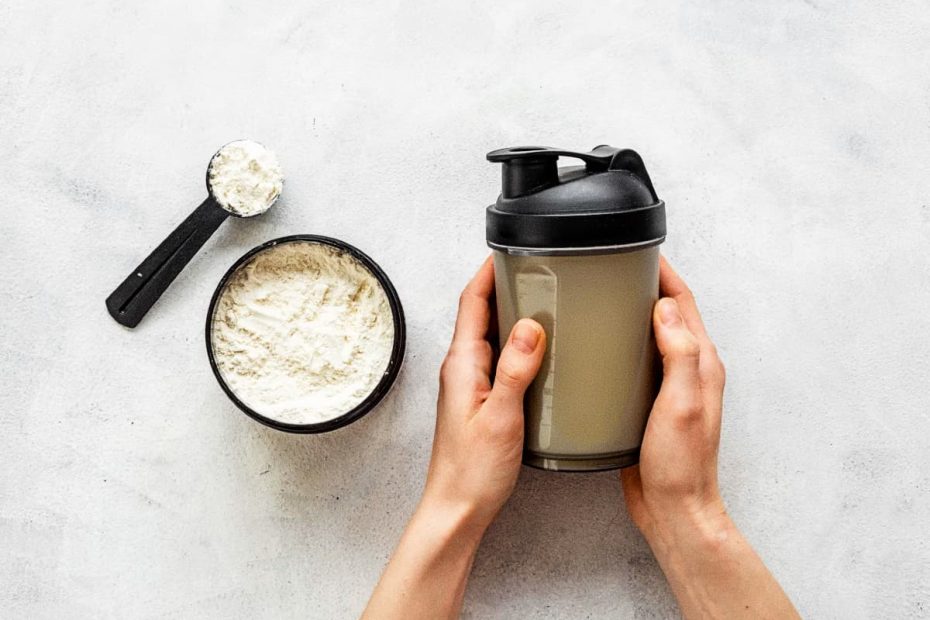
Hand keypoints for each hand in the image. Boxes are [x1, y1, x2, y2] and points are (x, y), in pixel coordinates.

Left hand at [363, 257, 544, 619]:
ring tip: (544, 300)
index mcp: (461, 364)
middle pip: (480, 312)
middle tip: (536, 269)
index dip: (488, 271)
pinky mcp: (481, 399)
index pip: (471, 302)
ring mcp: (470, 384)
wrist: (457, 508)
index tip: (509, 249)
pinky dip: (518, 344)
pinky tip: (541, 350)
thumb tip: (532, 325)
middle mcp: (461, 368)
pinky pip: (499, 358)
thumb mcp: (502, 416)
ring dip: (512, 313)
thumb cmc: (473, 470)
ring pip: (490, 335)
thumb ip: (516, 369)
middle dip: (504, 284)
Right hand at [621, 257, 798, 618]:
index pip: (684, 303)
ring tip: (599, 299)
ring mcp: (669, 387)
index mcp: (702, 364)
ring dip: (631, 314)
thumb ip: (681, 354)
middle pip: (668, 314)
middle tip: (612, 269)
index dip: (665, 274)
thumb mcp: (682, 405)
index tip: (641, 252)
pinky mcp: (649, 403)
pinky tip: (595, 348)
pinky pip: (635, 362)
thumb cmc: (681, 464)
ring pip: (649, 337)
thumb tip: (665, 308)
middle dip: (645, 286)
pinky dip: (619, 345)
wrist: (673, 509)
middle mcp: (689, 371)